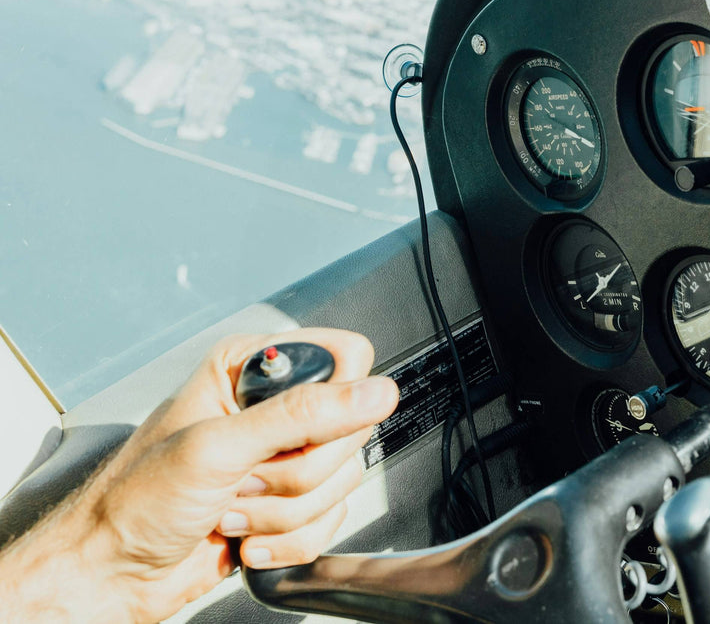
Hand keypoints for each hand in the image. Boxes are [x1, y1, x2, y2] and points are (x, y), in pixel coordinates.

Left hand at [0, 328, 398, 623]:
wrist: (111, 572)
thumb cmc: (133, 503)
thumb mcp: (217, 447)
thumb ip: (301, 415)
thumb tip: (373, 392)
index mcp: (252, 371)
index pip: (346, 361)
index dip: (334, 402)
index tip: (289, 435)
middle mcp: (272, 409)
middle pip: (351, 430)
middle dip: (294, 474)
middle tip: (243, 479)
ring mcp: (283, 460)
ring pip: (342, 481)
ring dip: (283, 514)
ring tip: (231, 508)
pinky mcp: (290, 506)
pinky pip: (330, 522)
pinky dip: (287, 541)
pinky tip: (243, 534)